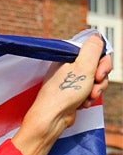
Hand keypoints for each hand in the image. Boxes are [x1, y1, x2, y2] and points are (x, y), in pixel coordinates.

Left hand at [11, 34, 112, 154]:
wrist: (52, 118)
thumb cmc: (64, 93)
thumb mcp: (83, 66)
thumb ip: (92, 49)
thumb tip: (95, 36)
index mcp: (68, 57)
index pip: (94, 51)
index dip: (102, 61)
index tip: (100, 72)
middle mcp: (68, 67)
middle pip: (97, 66)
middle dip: (100, 77)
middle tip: (95, 84)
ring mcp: (70, 81)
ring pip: (95, 80)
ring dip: (96, 89)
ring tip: (87, 97)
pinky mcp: (72, 93)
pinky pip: (89, 91)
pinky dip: (89, 97)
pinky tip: (83, 103)